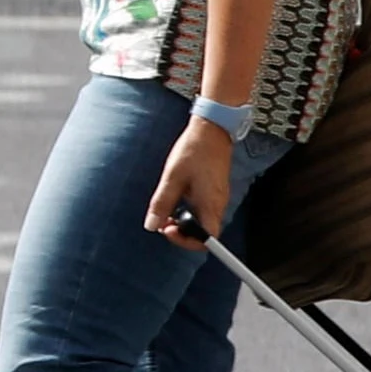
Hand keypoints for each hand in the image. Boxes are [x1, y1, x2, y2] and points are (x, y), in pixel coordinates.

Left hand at [148, 118, 235, 244]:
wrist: (212, 130)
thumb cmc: (195, 150)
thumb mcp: (172, 178)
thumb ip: (162, 204)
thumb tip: (152, 225)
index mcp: (210, 205)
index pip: (207, 240)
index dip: (187, 242)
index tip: (168, 231)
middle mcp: (218, 205)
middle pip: (203, 232)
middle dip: (181, 231)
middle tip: (162, 220)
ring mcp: (218, 198)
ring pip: (202, 221)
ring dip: (183, 220)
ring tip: (167, 208)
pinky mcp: (215, 191)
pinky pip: (203, 209)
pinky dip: (189, 210)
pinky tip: (177, 197)